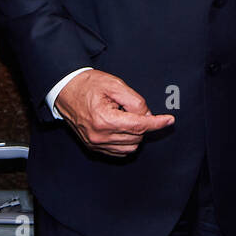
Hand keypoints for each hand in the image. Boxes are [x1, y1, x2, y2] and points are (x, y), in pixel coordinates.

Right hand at [55, 69, 174, 156]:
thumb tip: (148, 116)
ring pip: (130, 147)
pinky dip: (126, 141)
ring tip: (123, 115)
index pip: (139, 126)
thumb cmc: (88, 84)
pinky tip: (122, 127)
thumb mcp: (114, 84)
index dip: (157, 123)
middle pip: (136, 137)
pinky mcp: (93, 147)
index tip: (169, 120)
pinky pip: (119, 151)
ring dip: (135, 134)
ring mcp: (95, 144)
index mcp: (104, 119)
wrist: (65, 89)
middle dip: (142, 123)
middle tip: (131, 107)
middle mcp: (99, 136)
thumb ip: (135, 101)